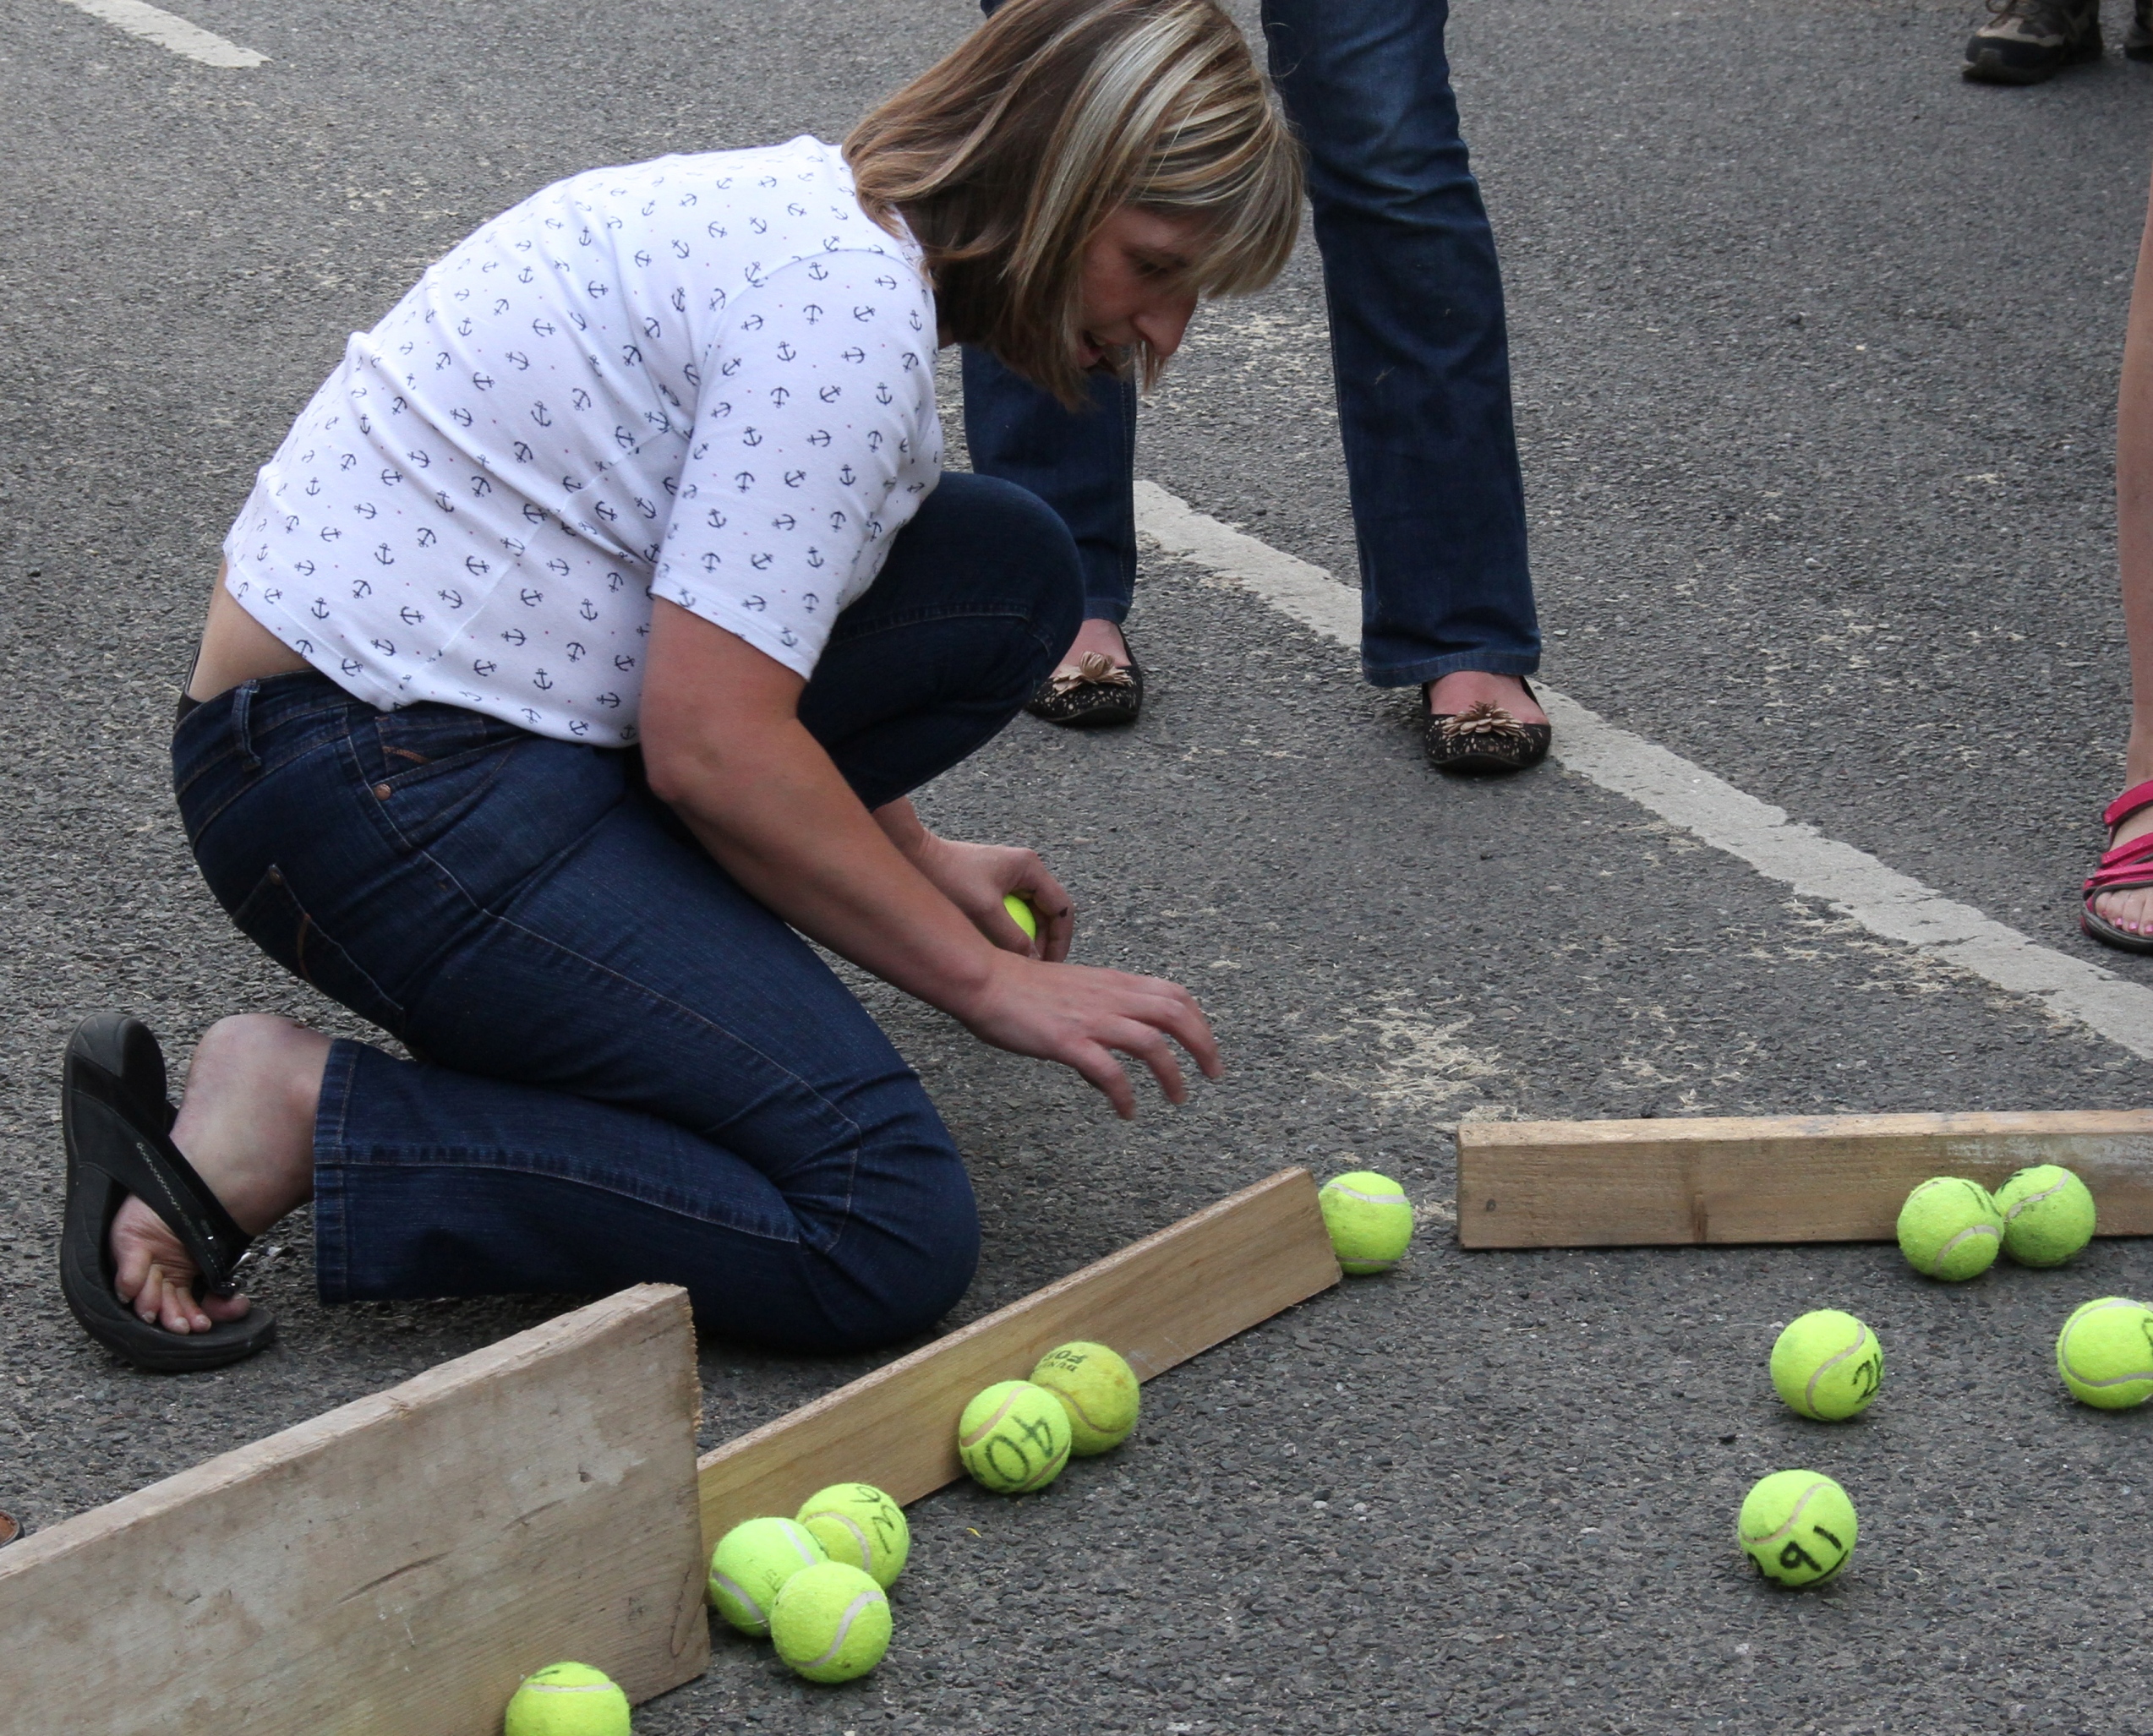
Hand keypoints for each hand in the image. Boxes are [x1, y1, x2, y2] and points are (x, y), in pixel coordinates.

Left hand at [907, 835, 1074, 961]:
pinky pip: (1012, 914)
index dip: (1061, 940)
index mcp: (1030, 868)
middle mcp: (1025, 870)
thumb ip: (1013, 937)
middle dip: (1045, 943)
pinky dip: (1010, 932)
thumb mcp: (985, 911)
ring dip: (1027, 939)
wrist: (914, 857)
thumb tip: (1034, 962)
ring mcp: (1009, 878)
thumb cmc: (948, 878)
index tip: (1052, 966)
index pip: (1062, 908)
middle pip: (1049, 913)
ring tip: (1019, 964)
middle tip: (1036, 970)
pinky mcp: (993, 887)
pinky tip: (1000, 951)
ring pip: (1030, 916)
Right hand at [956, 951, 1222, 1118]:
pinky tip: (1127, 1111)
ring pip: (1152, 1043)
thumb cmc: (1020, 988)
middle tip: (1212, 1074)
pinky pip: (1109, 1072)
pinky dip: (1125, 1094)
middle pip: (1176, 1013)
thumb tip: (1104, 1069)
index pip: (1173, 993)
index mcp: (1113, 982)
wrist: (985, 981)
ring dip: (1173, 1074)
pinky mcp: (1068, 1041)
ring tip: (1178, 1098)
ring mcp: (1091, 1019)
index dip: (1198, 1020)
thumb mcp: (1072, 993)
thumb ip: (1097, 1020)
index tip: (1205, 1045)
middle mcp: (1110, 996)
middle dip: (1204, 1045)